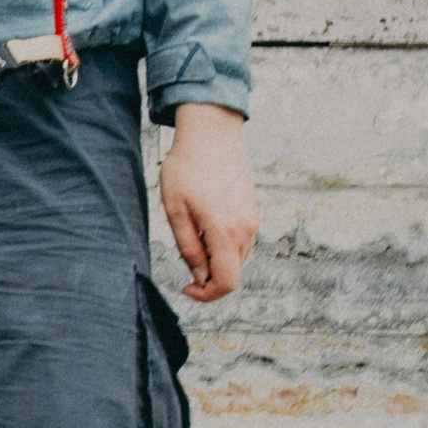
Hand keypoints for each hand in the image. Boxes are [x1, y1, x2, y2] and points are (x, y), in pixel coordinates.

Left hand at [159, 104, 257, 303]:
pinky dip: (222, 243)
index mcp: (225, 232)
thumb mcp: (175, 211)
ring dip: (215, 258)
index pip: (226, 282)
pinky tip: (205, 220)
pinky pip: (239, 241)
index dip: (206, 294)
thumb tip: (199, 275)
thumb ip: (188, 247)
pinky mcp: (252, 210)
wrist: (212, 133)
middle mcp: (246, 229)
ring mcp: (252, 219)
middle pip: (232, 272)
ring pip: (236, 258)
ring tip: (193, 230)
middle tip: (185, 254)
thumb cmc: (187, 167)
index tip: (186, 286)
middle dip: (208, 275)